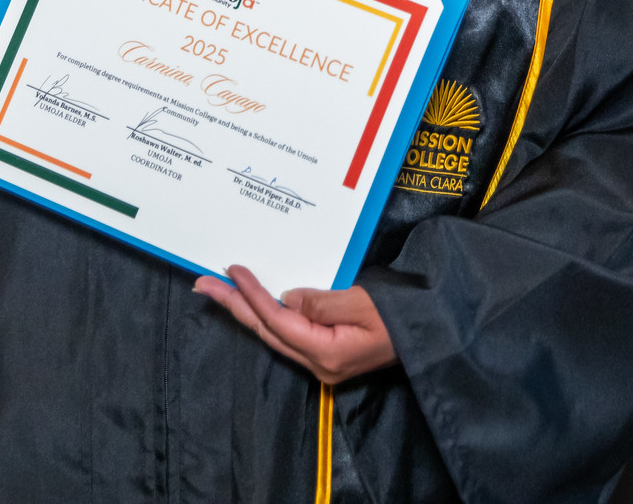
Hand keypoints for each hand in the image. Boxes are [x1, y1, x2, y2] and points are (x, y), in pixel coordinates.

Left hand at [193, 265, 397, 384]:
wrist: (430, 334)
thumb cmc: (402, 317)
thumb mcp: (364, 302)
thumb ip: (322, 301)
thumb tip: (287, 298)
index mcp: (327, 353)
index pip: (278, 320)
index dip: (252, 295)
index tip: (233, 270)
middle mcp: (318, 363)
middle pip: (266, 330)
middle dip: (232, 306)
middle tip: (202, 284)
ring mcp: (322, 361)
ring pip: (273, 333)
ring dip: (245, 310)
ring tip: (218, 290)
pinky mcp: (327, 353)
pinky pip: (288, 332)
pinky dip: (267, 315)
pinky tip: (253, 303)